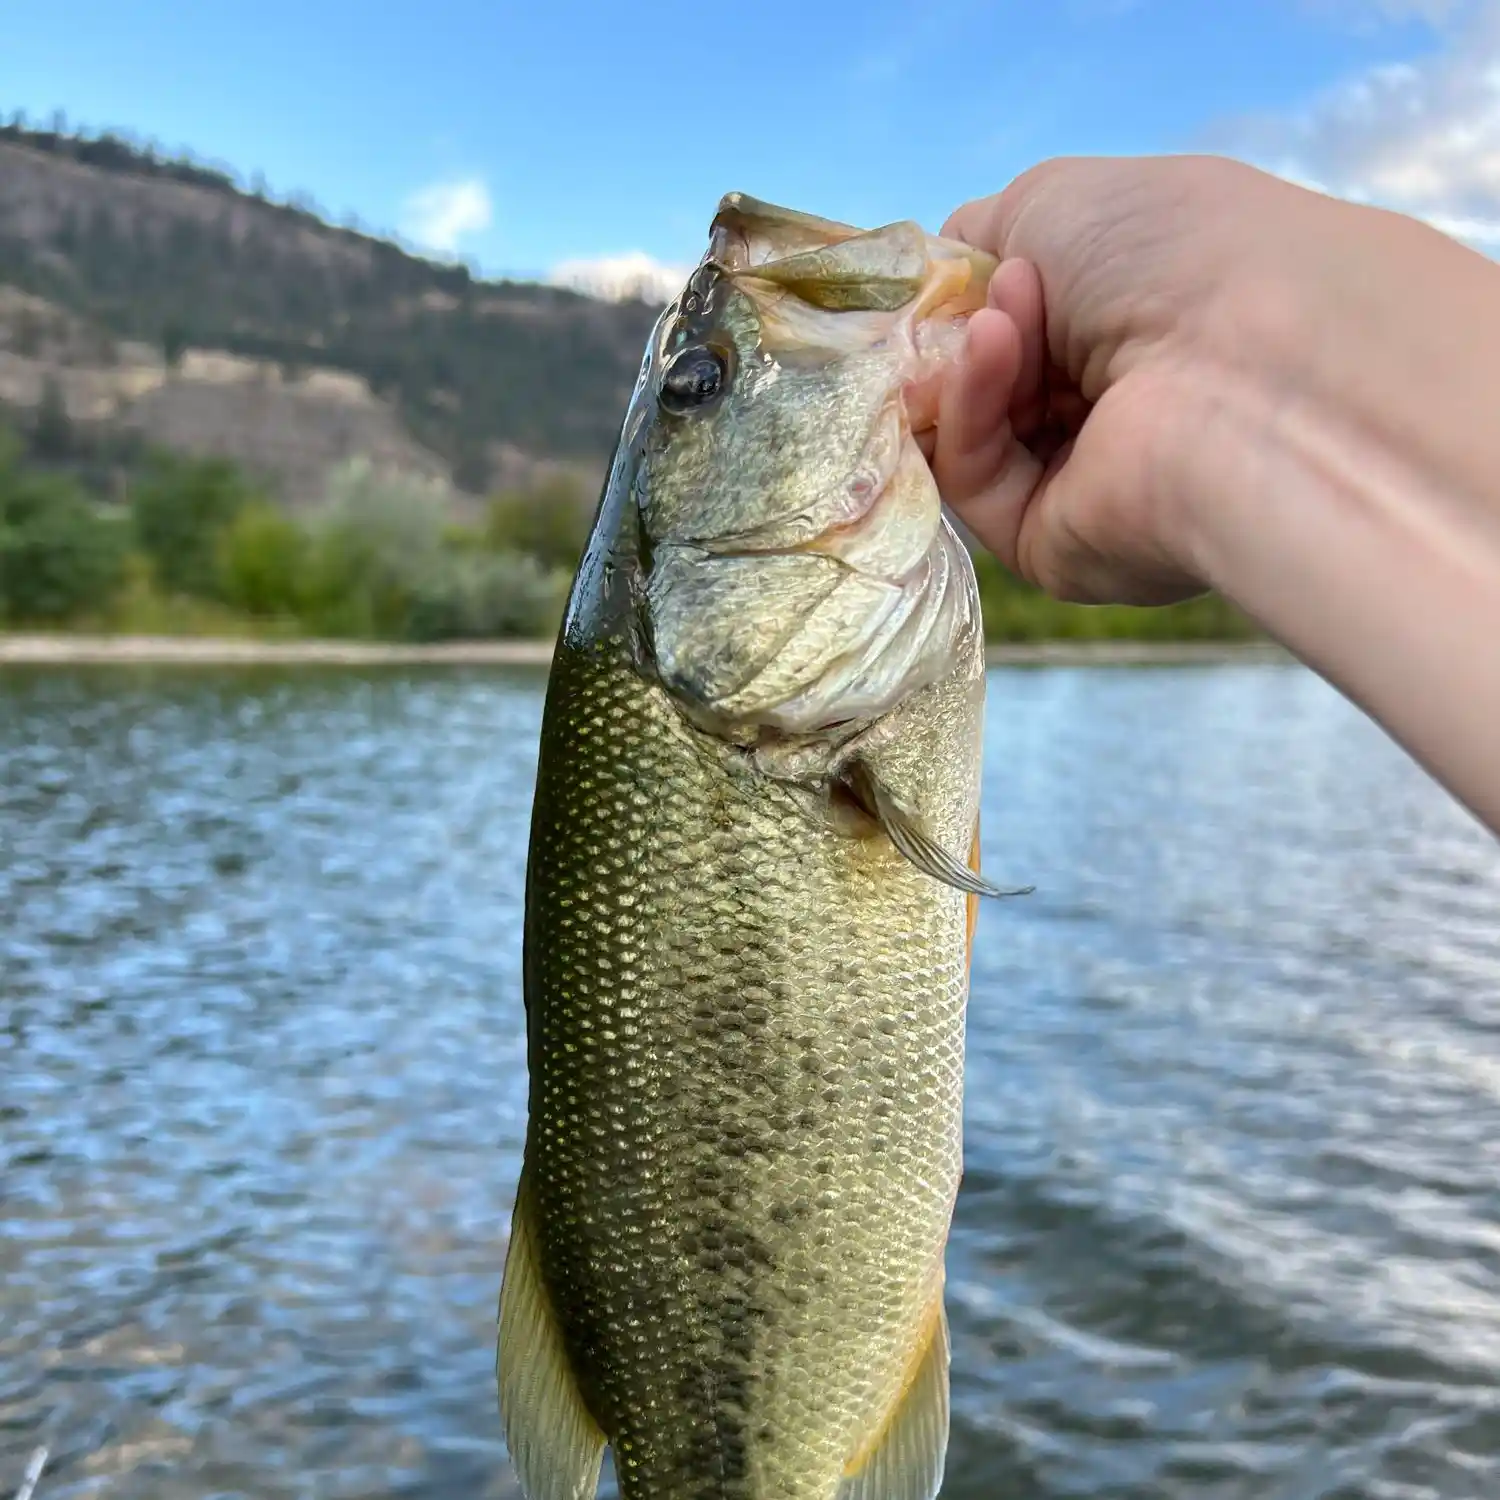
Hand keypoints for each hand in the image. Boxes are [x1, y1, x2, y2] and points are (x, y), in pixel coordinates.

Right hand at [912, 155, 1363, 605]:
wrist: (1248, 360)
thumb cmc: (1174, 254)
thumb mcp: (1055, 202)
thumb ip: (978, 241)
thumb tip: (937, 290)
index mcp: (1136, 330)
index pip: (1017, 325)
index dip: (966, 297)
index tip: (949, 271)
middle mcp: (1116, 412)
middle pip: (984, 384)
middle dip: (961, 329)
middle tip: (980, 294)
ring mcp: (1086, 484)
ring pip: (970, 432)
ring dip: (970, 363)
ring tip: (1004, 319)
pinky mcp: (1054, 547)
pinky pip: (975, 482)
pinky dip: (968, 413)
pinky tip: (997, 353)